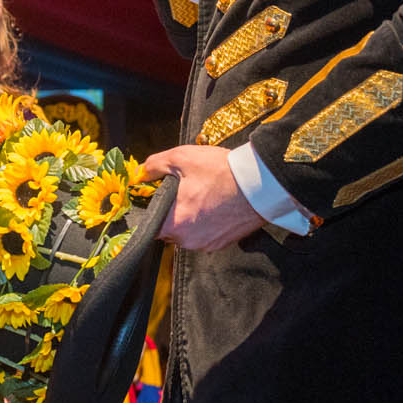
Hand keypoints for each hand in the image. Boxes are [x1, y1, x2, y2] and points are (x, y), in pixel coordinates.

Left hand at [141, 145, 265, 251]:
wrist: (262, 183)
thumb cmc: (222, 171)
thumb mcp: (182, 158)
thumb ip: (154, 166)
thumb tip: (140, 173)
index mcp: (174, 223)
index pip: (147, 227)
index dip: (147, 213)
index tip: (152, 201)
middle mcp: (188, 240)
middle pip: (167, 229)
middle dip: (170, 212)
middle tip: (181, 192)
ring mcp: (206, 244)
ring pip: (186, 232)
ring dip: (188, 218)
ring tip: (201, 196)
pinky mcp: (221, 243)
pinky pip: (203, 234)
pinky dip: (204, 222)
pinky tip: (213, 205)